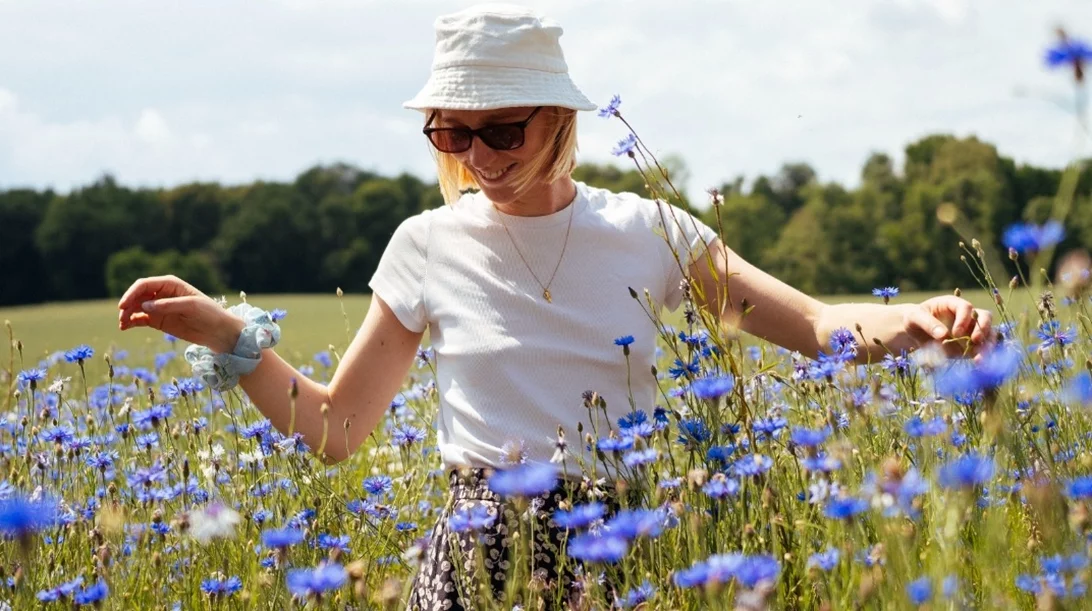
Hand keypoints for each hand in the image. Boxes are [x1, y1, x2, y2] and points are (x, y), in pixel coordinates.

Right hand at [117, 275, 244, 352]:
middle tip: (122, 317)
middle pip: (137, 295)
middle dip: (127, 304)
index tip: (123, 305)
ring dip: (126, 314)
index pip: (145, 284)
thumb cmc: (208, 313)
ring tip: (122, 325)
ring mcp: (158, 307)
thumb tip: (144, 306)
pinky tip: (125, 327)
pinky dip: (131, 322)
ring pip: (136, 307)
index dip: (132, 293)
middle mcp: (161, 293)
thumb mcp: (191, 306)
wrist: (218, 332)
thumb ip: (168, 305)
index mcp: (170, 284)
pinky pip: (139, 319)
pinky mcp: (158, 320)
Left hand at [905, 295, 993, 359]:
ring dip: (988, 344)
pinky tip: (980, 363)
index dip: (964, 319)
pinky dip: (984, 355)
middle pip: (985, 317)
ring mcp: (971, 330)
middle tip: (975, 340)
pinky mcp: (971, 345)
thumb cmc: (914, 319)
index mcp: (953, 304)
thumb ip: (928, 324)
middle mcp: (966, 316)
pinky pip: (982, 349)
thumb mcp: (915, 317)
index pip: (966, 307)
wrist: (914, 332)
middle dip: (983, 328)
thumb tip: (943, 335)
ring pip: (989, 334)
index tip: (956, 333)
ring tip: (981, 357)